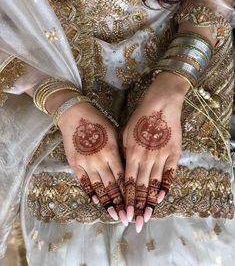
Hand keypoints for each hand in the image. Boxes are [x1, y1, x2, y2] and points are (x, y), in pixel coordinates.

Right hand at [47, 91, 127, 224]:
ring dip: (107, 202)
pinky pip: (84, 181)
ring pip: (98, 187)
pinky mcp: (75, 164)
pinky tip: (97, 201)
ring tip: (114, 215)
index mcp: (111, 152)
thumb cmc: (98, 122)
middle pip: (111, 186)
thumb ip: (119, 152)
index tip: (134, 205)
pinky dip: (91, 192)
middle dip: (120, 203)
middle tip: (126, 217)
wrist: (75, 116)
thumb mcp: (113, 134)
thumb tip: (126, 167)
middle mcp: (100, 161)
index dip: (128, 193)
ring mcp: (86, 163)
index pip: (122, 178)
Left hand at [123, 72, 189, 232]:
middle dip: (137, 207)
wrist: (161, 104)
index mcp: (131, 153)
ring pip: (155, 184)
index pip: (128, 183)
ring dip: (151, 202)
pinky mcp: (174, 153)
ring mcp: (161, 157)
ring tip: (147, 217)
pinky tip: (161, 198)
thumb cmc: (140, 117)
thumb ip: (125, 153)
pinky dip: (166, 186)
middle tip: (135, 223)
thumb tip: (125, 170)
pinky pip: (170, 174)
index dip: (127, 200)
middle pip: (141, 187)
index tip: (124, 215)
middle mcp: (146, 158)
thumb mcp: (126, 133)